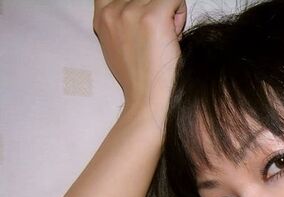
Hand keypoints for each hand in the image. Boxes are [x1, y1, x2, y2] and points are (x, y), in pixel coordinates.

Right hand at [93, 0, 186, 116]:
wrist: (146, 99)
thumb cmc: (139, 77)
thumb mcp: (117, 43)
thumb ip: (121, 21)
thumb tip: (139, 10)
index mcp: (102, 15)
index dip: (140, 6)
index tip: (147, 26)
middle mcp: (113, 10)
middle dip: (157, 10)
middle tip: (160, 36)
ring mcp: (131, 12)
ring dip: (170, 14)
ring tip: (166, 38)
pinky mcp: (153, 17)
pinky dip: (180, 13)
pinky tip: (175, 36)